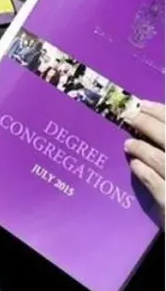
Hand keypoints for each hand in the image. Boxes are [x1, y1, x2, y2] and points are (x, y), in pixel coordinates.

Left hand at [124, 101, 164, 225]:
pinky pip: (157, 185)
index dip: (161, 112)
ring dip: (142, 148)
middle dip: (147, 124)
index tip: (143, 104)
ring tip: (128, 144)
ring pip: (162, 161)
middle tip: (128, 116)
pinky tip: (135, 165)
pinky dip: (144, 173)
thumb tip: (154, 115)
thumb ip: (164, 141)